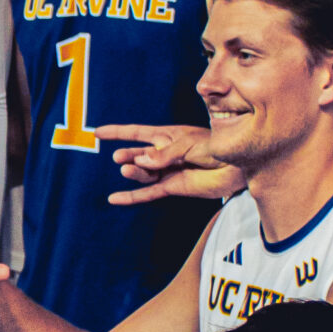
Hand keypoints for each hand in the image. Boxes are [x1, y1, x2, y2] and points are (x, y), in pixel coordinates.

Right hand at [98, 122, 241, 207]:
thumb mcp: (189, 144)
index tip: (97, 132)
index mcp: (168, 136)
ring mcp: (167, 171)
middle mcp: (164, 154)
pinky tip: (114, 199)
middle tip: (119, 158)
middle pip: (138, 154)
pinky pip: (148, 193)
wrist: (235, 167)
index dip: (117, 132)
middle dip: (127, 156)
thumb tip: (141, 160)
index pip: (137, 133)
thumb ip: (165, 153)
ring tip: (127, 169)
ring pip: (142, 173)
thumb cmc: (216, 148)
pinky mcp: (172, 187)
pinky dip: (131, 197)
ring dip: (134, 172)